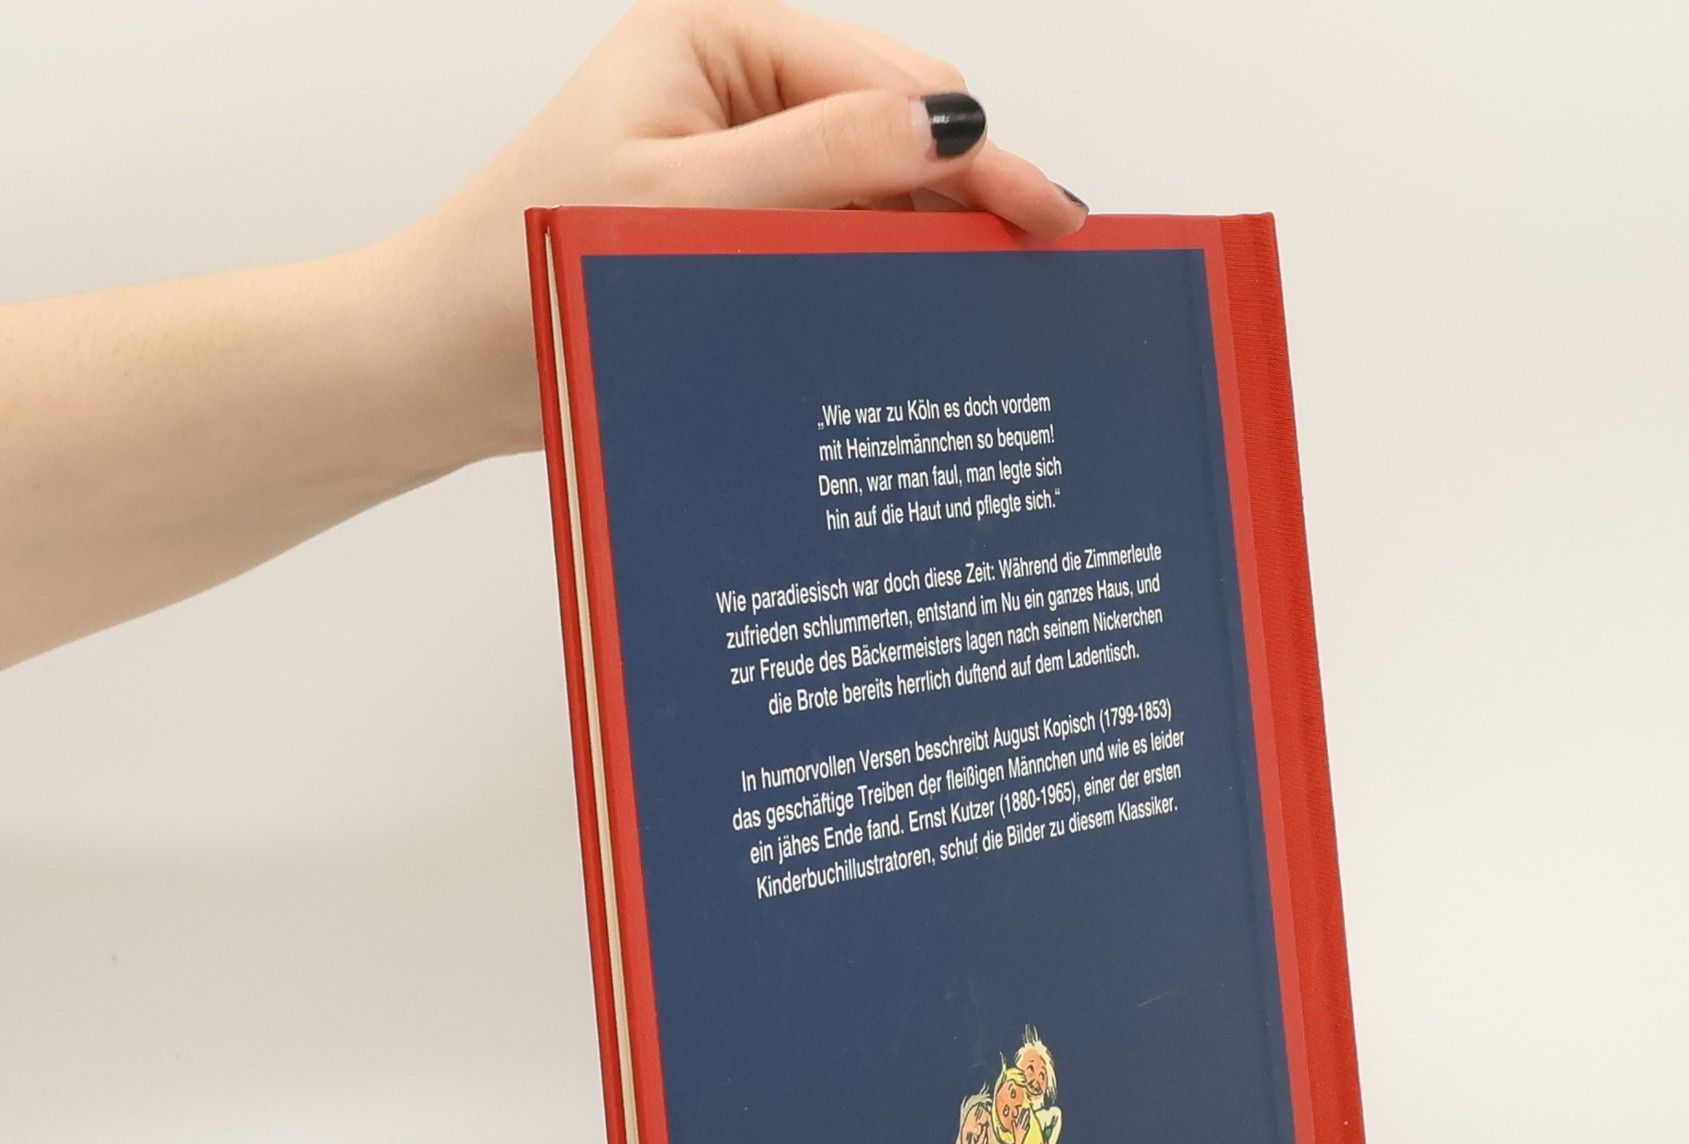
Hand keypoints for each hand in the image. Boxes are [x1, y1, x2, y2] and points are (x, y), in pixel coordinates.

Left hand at [390, 0, 1086, 462]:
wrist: (445, 363)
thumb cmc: (523, 273)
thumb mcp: (685, 206)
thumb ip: (821, 159)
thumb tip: (951, 124)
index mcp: (719, 39)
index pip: (888, 80)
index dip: (975, 148)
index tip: (1048, 216)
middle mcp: (735, 87)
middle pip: (895, 130)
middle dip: (960, 192)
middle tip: (1036, 266)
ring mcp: (740, 161)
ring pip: (874, 192)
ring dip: (924, 240)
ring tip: (986, 303)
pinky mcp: (736, 229)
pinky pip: (837, 242)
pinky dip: (878, 275)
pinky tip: (917, 317)